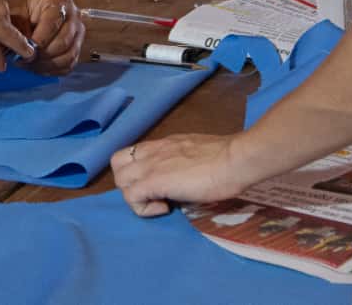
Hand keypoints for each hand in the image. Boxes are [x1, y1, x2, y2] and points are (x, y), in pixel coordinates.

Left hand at [3, 0, 84, 74]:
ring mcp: (78, 33)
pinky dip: (52, 70)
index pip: (53, 23)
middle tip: (24, 60)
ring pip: (68, 57)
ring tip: (29, 64)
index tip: (24, 50)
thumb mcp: (11, 12)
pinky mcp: (76, 48)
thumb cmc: (19, 10)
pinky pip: (68, 65)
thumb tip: (13, 50)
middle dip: (42, 55)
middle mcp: (74, 16)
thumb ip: (9, 28)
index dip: (38, 40)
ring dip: (46, 65)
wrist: (27, 13)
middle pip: (63, 43)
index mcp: (59, 1)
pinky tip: (36, 66)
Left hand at [110, 134, 254, 216]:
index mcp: (162, 144)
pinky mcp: (153, 182)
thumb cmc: (226, 157)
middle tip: (153, 193)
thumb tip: (185, 172)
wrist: (234, 160)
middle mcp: (151, 151)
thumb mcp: (195, 152)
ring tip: (160, 202)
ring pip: (120, 180)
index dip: (138, 169)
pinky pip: (131, 197)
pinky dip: (143, 208)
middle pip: (118, 163)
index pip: (132, 152)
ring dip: (135, 195)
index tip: (159, 182)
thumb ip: (183, 159)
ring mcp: (150, 166)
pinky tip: (165, 209)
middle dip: (130, 182)